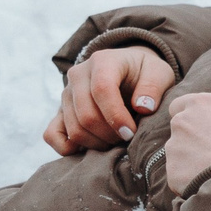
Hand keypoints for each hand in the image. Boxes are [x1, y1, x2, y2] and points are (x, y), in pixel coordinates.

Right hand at [45, 44, 175, 152]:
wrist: (128, 71)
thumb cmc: (145, 73)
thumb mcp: (159, 73)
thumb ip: (153, 87)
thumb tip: (143, 107)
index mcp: (102, 61)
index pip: (101, 89)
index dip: (116, 115)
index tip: (131, 132)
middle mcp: (78, 75)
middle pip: (86, 114)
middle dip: (110, 134)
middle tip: (128, 138)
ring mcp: (66, 94)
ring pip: (74, 128)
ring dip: (97, 143)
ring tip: (117, 140)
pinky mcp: (60, 111)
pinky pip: (51, 134)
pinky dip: (68, 148)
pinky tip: (91, 149)